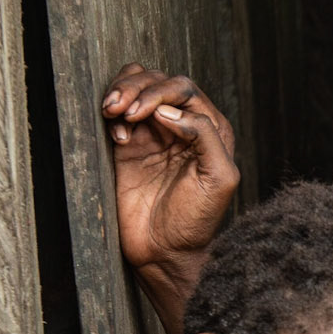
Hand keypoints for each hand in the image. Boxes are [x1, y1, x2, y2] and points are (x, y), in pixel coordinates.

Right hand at [103, 64, 238, 276]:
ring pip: (135, 88)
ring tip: (112, 110)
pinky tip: (118, 137)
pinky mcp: (129, 146)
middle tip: (121, 108)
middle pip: (157, 81)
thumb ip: (205, 136)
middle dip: (137, 87)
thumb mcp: (219, 178)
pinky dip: (113, 115)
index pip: (184, 89)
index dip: (161, 92)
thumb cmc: (197, 220)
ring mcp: (153, 134)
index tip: (145, 113)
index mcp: (210, 129)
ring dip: (122, 91)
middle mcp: (182, 126)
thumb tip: (169, 110)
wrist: (164, 252)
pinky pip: (118, 114)